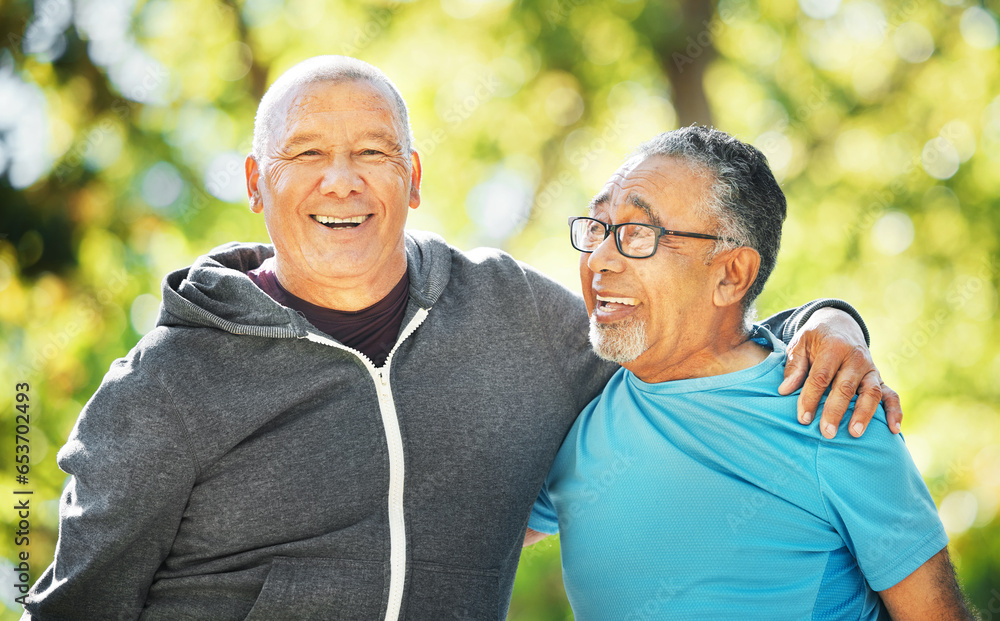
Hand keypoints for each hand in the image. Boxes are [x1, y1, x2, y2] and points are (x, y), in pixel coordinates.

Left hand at [777, 308, 902, 437]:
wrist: (840, 324)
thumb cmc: (816, 339)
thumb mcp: (800, 344)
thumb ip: (794, 366)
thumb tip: (784, 390)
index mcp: (834, 347)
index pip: (821, 377)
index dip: (811, 398)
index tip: (803, 418)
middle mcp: (856, 358)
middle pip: (846, 387)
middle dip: (836, 411)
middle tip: (827, 432)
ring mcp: (871, 369)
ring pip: (871, 392)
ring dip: (864, 414)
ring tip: (854, 433)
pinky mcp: (880, 378)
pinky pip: (892, 395)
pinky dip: (895, 412)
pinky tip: (893, 429)